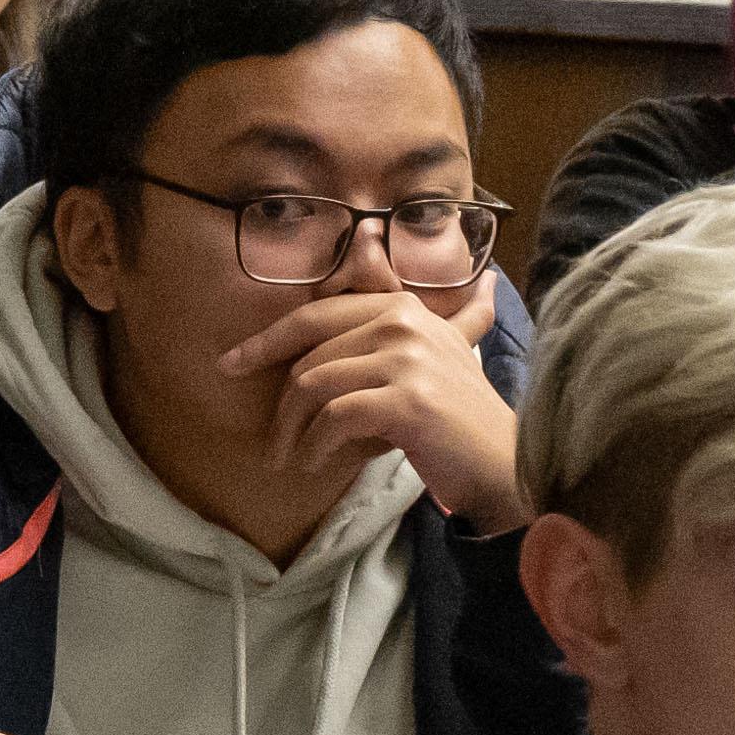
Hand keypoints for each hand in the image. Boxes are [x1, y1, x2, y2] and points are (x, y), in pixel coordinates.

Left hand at [265, 272, 522, 521]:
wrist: (503, 465)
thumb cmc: (461, 418)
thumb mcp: (444, 354)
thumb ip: (438, 313)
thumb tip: (458, 269)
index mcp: (402, 307)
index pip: (316, 314)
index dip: (267, 340)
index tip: (231, 364)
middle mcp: (404, 323)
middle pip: (309, 355)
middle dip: (280, 403)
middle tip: (272, 442)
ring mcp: (406, 359)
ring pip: (314, 386)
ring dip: (291, 431)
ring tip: (290, 458)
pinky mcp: (407, 401)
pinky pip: (334, 417)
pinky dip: (314, 445)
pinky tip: (314, 463)